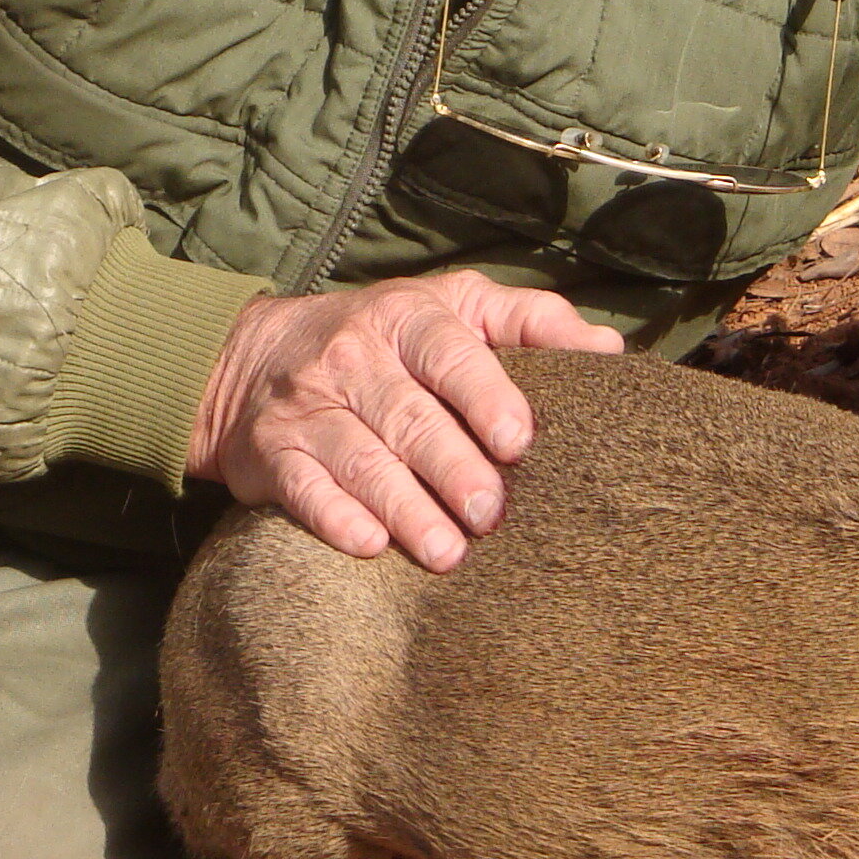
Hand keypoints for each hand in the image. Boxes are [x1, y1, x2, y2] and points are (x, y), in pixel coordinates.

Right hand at [188, 272, 623, 570]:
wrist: (249, 358)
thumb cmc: (382, 337)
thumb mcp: (450, 306)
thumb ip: (528, 321)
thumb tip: (609, 351)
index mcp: (407, 317)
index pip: (448, 350)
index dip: (485, 394)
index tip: (517, 439)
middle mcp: (354, 356)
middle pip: (409, 415)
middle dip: (452, 468)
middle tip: (491, 513)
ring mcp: (310, 406)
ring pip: (361, 458)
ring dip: (405, 508)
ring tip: (448, 552)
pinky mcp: (273, 454)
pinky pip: (303, 487)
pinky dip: (335, 516)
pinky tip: (369, 545)